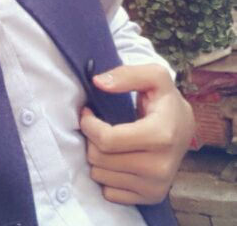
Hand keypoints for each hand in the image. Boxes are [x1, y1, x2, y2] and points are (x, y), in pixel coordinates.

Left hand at [79, 63, 195, 204]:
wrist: (184, 127)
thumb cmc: (165, 100)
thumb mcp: (153, 76)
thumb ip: (125, 74)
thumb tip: (98, 82)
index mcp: (161, 136)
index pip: (107, 140)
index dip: (89, 124)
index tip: (88, 112)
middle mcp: (160, 167)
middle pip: (100, 159)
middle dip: (91, 138)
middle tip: (96, 126)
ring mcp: (156, 186)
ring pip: (100, 176)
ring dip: (97, 156)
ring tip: (108, 141)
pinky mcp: (151, 197)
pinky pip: (109, 193)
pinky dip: (106, 175)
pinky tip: (115, 158)